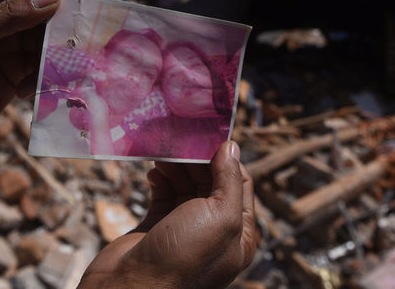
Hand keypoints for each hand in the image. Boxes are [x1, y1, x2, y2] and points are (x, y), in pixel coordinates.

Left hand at [0, 0, 59, 157]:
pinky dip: (43, 77)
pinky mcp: (12, 78)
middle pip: (40, 15)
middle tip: (66, 49)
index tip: (62, 18)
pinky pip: (40, 69)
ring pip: (44, 43)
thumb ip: (7, 16)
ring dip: (51, 57)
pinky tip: (28, 91)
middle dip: (54, 30)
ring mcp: (4, 52)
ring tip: (53, 73)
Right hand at [79, 141, 257, 288]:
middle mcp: (214, 232)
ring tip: (163, 152)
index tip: (209, 137)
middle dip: (198, 160)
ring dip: (177, 166)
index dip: (227, 159)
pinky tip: (153, 170)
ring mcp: (184, 230)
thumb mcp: (220, 217)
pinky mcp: (157, 227)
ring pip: (186, 186)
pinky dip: (160, 179)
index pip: (241, 184)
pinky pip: (163, 195)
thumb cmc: (183, 257)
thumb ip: (229, 180)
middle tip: (182, 140)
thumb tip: (232, 147)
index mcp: (239, 235)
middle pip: (211, 182)